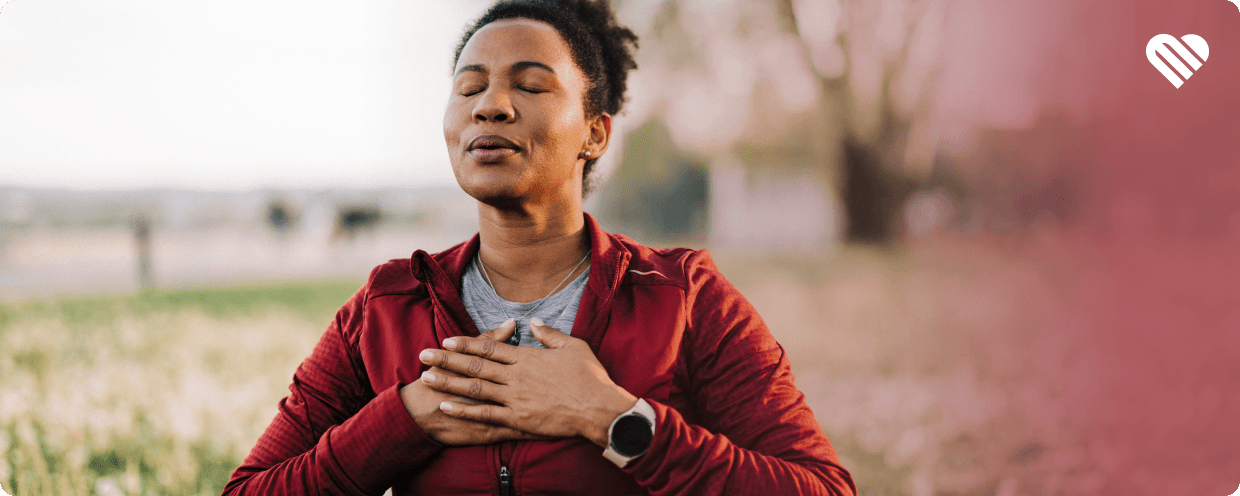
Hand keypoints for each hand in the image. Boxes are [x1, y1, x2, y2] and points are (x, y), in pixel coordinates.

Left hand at [419, 317, 636, 447]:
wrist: (598, 407)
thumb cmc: (590, 377)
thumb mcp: (573, 346)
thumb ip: (550, 334)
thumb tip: (534, 322)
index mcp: (527, 357)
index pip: (490, 347)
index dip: (466, 343)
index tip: (447, 340)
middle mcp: (516, 376)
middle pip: (475, 365)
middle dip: (447, 359)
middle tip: (424, 355)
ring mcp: (515, 398)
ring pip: (474, 387)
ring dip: (449, 381)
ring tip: (427, 378)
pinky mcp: (518, 419)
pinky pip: (485, 414)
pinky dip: (464, 410)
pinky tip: (446, 406)